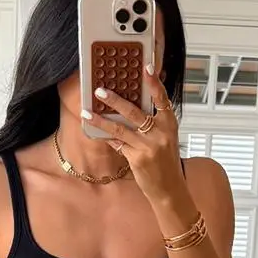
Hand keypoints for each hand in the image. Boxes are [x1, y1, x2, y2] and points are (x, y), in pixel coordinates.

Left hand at [81, 65, 185, 211]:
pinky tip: (95, 130)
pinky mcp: (137, 159)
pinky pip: (118, 144)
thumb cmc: (166, 162)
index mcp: (170, 124)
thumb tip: (130, 105)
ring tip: (87, 112)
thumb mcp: (165, 138)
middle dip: (115, 100)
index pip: (162, 99)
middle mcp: (160, 133)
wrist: (170, 190)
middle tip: (100, 90)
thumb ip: (153, 122)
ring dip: (102, 119)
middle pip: (135, 112)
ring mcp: (148, 146)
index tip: (146, 67)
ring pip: (120, 128)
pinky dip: (107, 137)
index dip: (154, 83)